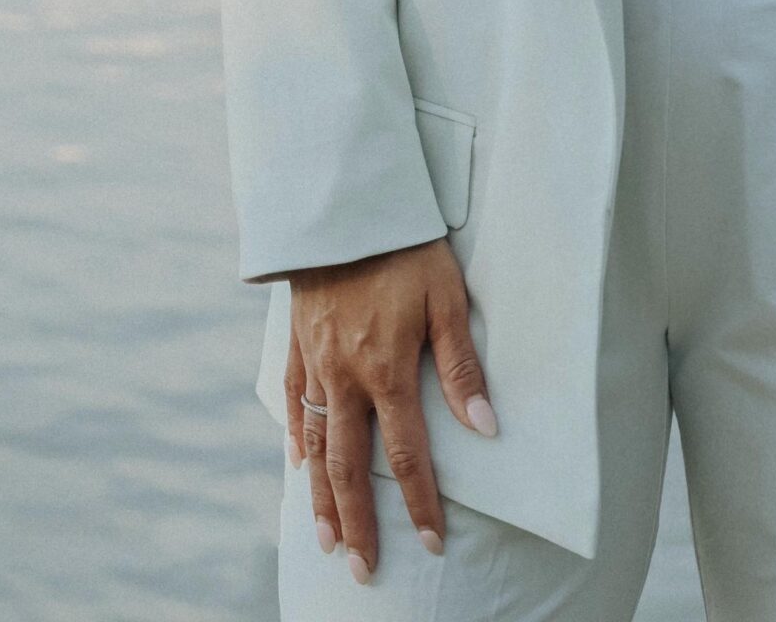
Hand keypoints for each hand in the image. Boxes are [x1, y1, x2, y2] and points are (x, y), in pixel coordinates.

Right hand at [286, 236, 497, 580]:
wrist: (343, 205)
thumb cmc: (405, 247)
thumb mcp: (447, 297)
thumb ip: (462, 365)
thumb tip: (485, 425)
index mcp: (387, 370)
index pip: (407, 455)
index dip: (420, 504)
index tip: (431, 543)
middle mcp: (345, 377)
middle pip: (348, 466)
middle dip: (358, 523)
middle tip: (362, 570)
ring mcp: (314, 363)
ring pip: (313, 445)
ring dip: (320, 497)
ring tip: (327, 539)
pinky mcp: (296, 343)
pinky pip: (290, 401)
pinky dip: (293, 437)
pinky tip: (296, 462)